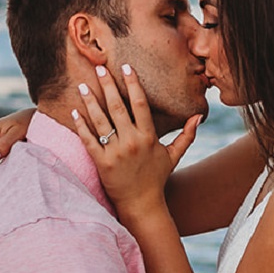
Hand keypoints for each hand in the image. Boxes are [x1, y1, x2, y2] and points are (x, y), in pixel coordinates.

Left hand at [66, 62, 199, 219]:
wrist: (141, 205)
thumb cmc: (156, 178)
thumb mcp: (173, 155)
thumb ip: (187, 135)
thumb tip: (199, 116)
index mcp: (148, 137)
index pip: (140, 104)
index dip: (133, 84)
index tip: (125, 67)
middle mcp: (132, 142)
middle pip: (118, 107)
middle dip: (108, 85)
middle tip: (99, 68)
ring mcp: (116, 153)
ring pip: (101, 121)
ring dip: (91, 101)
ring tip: (82, 85)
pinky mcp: (102, 163)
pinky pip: (89, 140)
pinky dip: (81, 125)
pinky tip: (75, 111)